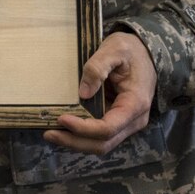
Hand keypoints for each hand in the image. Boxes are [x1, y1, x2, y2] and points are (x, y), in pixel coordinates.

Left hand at [45, 30, 155, 154]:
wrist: (145, 53)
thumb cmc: (130, 50)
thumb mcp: (115, 49)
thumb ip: (98, 67)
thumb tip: (83, 93)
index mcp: (135, 104)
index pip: (108, 128)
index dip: (83, 128)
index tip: (61, 119)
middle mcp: (133, 120)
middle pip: (103, 143)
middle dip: (75, 142)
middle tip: (49, 134)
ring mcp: (126, 124)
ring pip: (101, 144)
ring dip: (76, 142)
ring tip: (52, 134)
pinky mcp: (117, 121)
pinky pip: (100, 136)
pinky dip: (81, 136)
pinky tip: (63, 129)